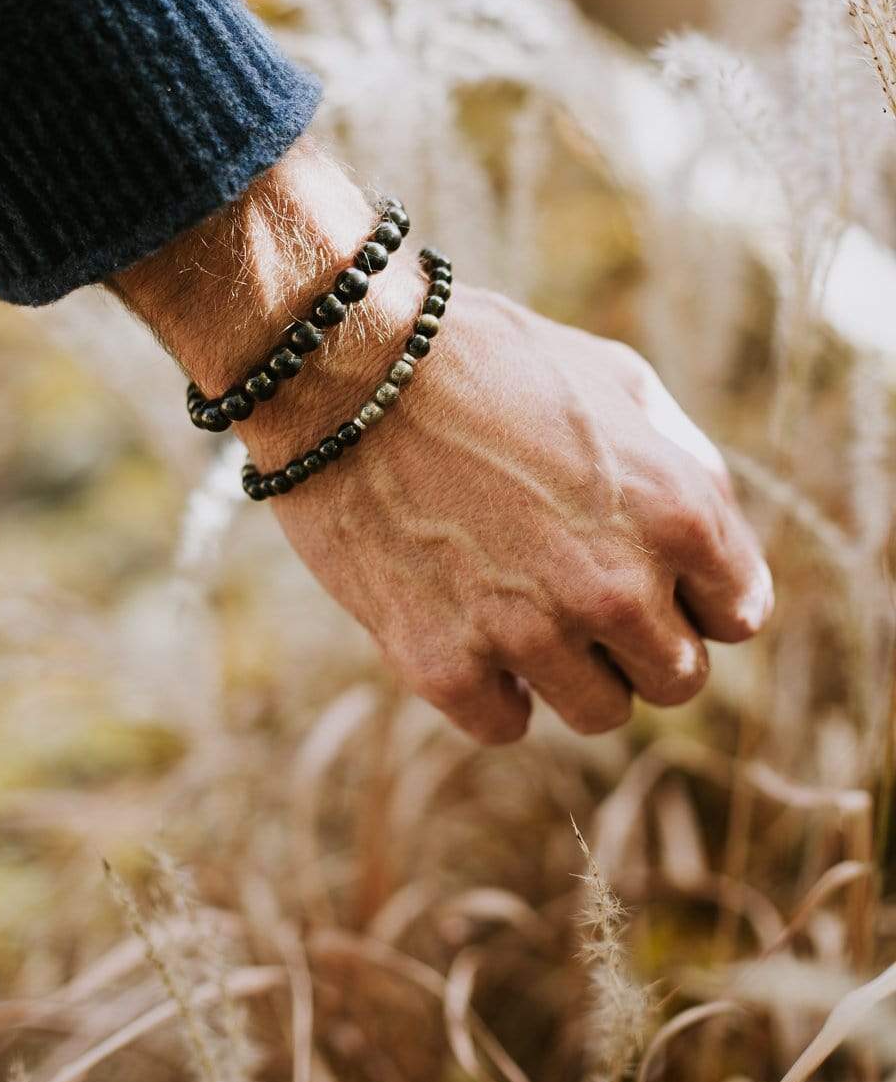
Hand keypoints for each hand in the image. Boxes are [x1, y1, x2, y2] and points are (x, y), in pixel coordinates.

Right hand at [244, 273, 772, 743]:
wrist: (343, 365)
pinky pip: (506, 723)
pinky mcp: (445, 667)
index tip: (653, 575)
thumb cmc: (484, 358)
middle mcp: (617, 585)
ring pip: (599, 713)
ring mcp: (529, 634)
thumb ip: (685, 467)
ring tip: (519, 601)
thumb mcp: (615, 378)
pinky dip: (490, 684)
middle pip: (678, 679)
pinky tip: (463, 620)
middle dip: (639, 640)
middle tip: (581, 589)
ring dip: (570, 668)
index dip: (695, 593)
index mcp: (676, 510)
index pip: (738, 614)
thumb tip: (716, 549)